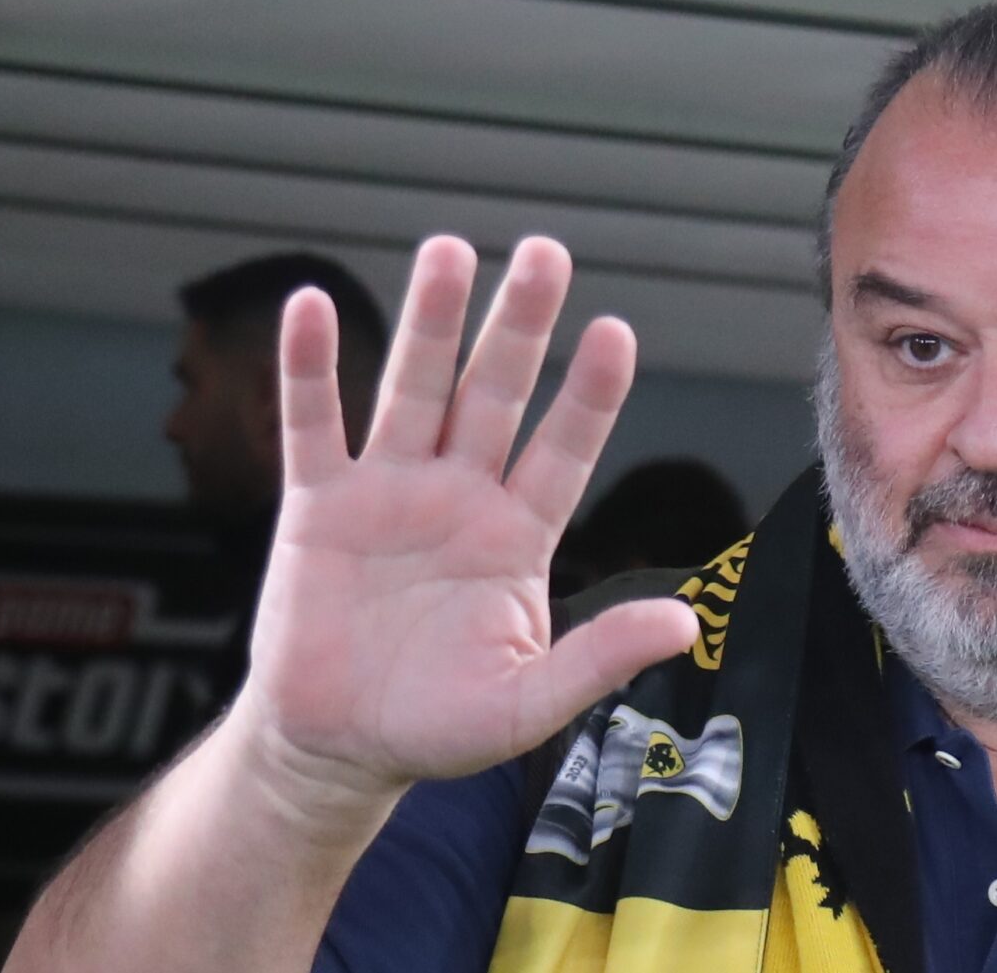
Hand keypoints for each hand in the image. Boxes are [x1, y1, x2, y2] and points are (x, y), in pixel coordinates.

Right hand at [232, 235, 695, 800]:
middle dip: (519, 326)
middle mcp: (461, 496)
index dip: (588, 395)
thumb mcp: (529, 702)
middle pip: (495, 394)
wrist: (339, 748)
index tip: (615, 332)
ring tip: (448, 249)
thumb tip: (686, 623)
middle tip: (544, 252)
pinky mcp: (316, 506)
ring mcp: (388, 492)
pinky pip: (313, 425)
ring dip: (429, 322)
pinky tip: (313, 305)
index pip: (564, 449)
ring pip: (413, 390)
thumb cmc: (440, 726)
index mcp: (519, 535)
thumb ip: (598, 658)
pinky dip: (310, 369)